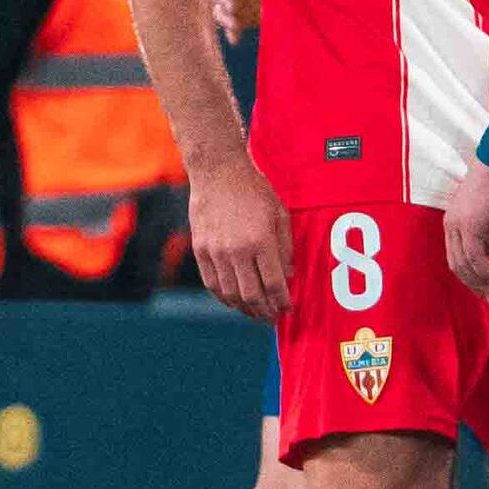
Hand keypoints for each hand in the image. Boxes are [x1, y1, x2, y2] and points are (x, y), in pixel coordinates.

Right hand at [192, 161, 291, 325]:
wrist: (218, 171)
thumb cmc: (253, 190)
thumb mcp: (279, 214)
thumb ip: (285, 248)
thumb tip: (288, 277)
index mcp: (260, 241)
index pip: (274, 283)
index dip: (282, 301)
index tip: (287, 308)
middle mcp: (237, 250)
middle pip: (252, 295)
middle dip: (265, 311)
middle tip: (272, 317)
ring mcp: (215, 252)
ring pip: (230, 294)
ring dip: (245, 308)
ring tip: (255, 312)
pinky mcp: (200, 250)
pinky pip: (212, 283)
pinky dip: (224, 297)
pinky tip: (233, 301)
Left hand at [437, 156, 488, 298]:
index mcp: (453, 220)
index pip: (455, 256)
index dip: (468, 276)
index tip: (483, 288)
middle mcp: (451, 224)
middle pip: (456, 264)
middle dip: (473, 285)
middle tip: (488, 298)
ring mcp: (459, 225)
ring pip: (465, 264)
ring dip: (480, 283)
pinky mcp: (471, 226)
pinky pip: (475, 258)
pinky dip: (484, 273)